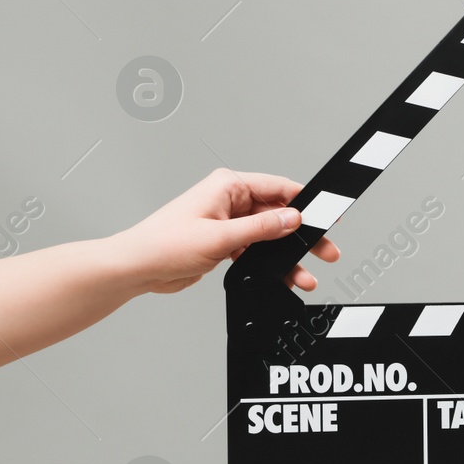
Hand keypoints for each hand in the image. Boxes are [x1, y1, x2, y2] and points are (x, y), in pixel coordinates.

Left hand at [112, 169, 339, 293]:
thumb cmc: (162, 244)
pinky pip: (257, 251)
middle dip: (302, 234)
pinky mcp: (225, 242)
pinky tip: (284, 277)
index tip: (327, 214)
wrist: (136, 269)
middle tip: (326, 249)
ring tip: (306, 273)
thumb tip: (291, 219)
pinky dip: (270, 264)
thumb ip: (260, 229)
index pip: (278, 188)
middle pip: (279, 214)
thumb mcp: (219, 237)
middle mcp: (230, 201)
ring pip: (270, 236)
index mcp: (228, 186)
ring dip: (287, 256)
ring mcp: (228, 222)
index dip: (306, 202)